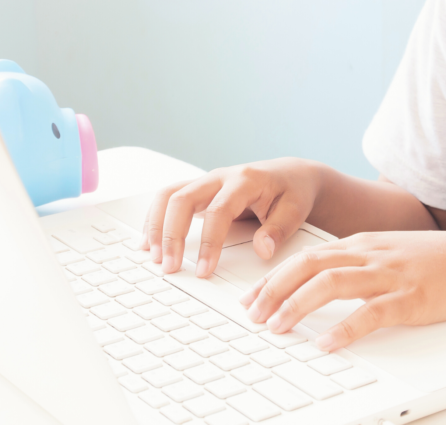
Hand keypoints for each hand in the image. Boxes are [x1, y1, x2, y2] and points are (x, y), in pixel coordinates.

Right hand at [140, 158, 323, 276]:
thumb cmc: (292, 192)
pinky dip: (155, 218)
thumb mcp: (296, 209)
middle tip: (168, 266)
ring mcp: (207, 182)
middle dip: (171, 234)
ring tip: (152, 255)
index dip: (208, 242)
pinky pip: (168, 198)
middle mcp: (220, 177)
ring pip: (168, 194)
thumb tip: (262, 249)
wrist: (291, 174)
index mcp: (245, 181)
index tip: (203, 270)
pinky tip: (149, 241)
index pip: (218, 212)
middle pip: (182, 198)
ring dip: (156, 225)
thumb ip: (279, 229)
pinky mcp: (199, 190)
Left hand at [238, 231, 445, 350]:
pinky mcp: (411, 298)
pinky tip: (327, 343)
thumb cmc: (437, 262)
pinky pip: (371, 313)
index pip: (305, 256)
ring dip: (297, 305)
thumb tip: (319, 284)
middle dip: (274, 290)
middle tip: (252, 313)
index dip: (273, 277)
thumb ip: (356, 265)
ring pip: (330, 284)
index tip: (251, 297)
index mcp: (361, 245)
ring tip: (277, 326)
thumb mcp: (388, 254)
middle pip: (308, 265)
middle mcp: (369, 255)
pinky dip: (344, 328)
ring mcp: (389, 275)